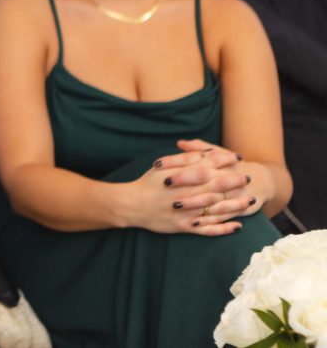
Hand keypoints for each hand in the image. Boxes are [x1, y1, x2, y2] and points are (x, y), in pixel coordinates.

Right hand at [126, 150, 250, 235]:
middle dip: (235, 182)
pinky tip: (237, 226)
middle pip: (217, 187)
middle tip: (248, 178)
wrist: (131, 205)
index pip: (209, 166)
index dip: (225, 161)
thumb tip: (205, 153)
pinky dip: (224, 229)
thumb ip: (185, 159)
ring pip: (217, 209)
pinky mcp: (184, 227)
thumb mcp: (163, 165)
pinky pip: (208, 229)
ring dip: (236, 205)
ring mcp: (187, 212)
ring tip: (250, 201)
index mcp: (183, 177)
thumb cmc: (147, 183)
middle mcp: (188, 194)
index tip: (238, 158)